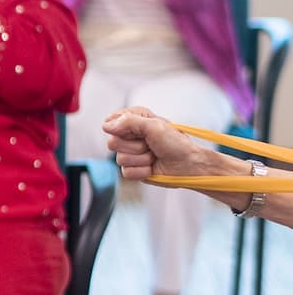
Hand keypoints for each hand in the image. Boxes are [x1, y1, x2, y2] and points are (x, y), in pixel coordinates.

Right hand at [102, 106, 218, 181]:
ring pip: (120, 159)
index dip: (123, 128)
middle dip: (134, 146)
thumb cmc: (176, 143)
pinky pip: (126, 172)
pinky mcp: (133, 169)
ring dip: (142, 159)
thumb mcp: (154, 126)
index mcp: (135, 121)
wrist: (188, 165)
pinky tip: (152, 167)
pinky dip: (142, 171)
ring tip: (154, 156)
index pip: (111, 122)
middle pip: (113, 143)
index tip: (139, 130)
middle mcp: (130, 137)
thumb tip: (105, 126)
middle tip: (150, 144)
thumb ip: (129, 122)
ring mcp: (130, 154)